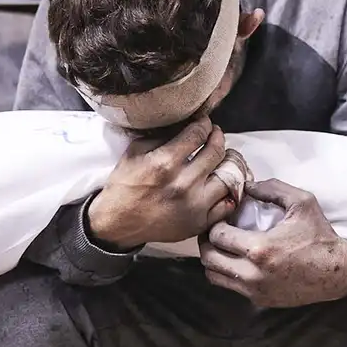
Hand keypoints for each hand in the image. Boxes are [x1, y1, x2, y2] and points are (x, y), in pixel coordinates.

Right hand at [88, 117, 234, 248]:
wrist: (118, 223)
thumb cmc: (125, 186)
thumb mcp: (135, 152)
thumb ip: (161, 136)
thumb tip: (184, 124)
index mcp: (165, 163)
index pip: (198, 133)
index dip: (204, 123)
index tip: (204, 123)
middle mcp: (184, 184)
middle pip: (216, 151)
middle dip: (217, 138)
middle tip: (215, 135)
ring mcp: (195, 206)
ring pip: (228, 177)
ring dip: (226, 164)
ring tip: (220, 159)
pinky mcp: (200, 223)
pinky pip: (227, 204)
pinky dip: (227, 192)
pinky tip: (219, 183)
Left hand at [198, 179, 346, 306]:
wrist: (338, 272)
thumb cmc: (320, 235)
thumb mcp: (302, 202)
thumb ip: (272, 189)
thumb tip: (248, 186)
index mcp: (260, 248)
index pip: (217, 236)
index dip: (215, 223)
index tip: (222, 217)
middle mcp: (253, 273)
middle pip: (208, 258)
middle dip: (208, 242)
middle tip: (216, 231)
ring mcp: (255, 290)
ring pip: (214, 276)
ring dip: (213, 260)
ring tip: (223, 247)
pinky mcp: (260, 300)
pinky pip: (230, 287)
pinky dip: (227, 273)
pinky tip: (237, 261)